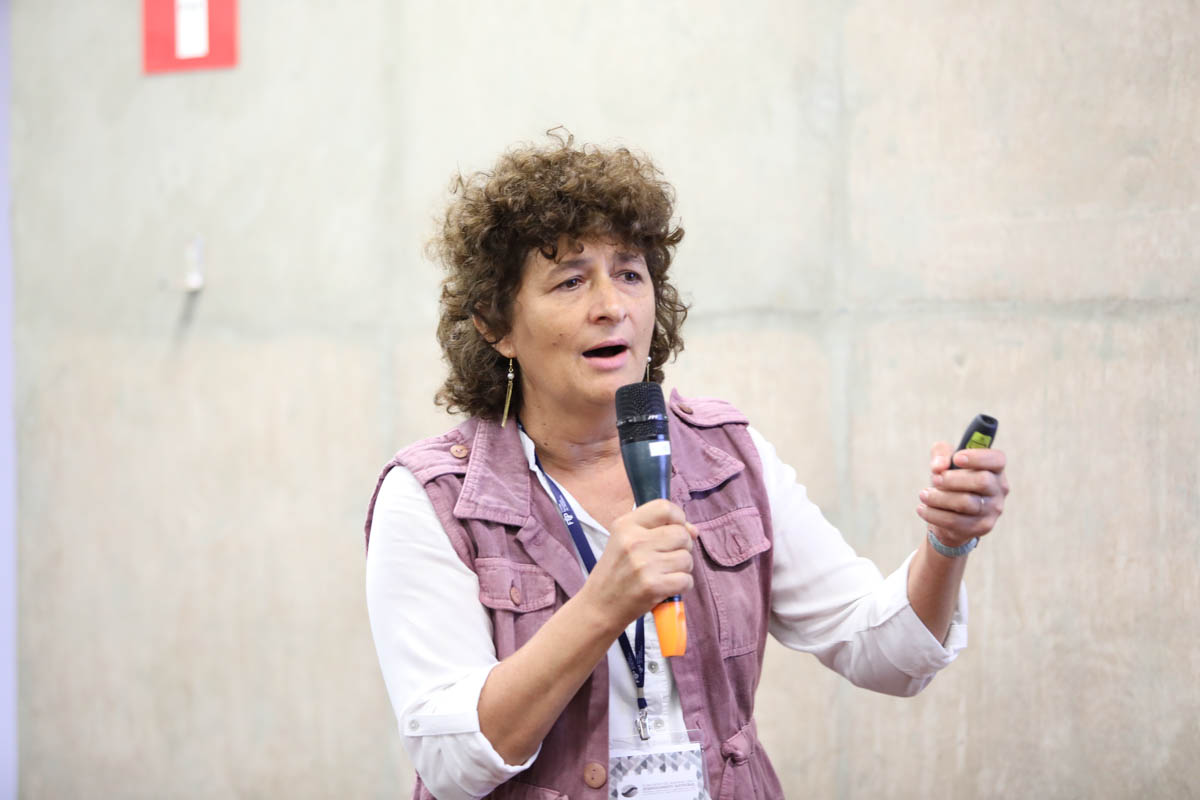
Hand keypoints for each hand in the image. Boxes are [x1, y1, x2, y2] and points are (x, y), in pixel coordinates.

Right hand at [579, 499, 698, 630]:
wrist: (598, 606)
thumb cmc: (615, 573)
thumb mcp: (626, 542)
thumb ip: (658, 530)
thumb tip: (693, 531)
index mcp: (625, 525)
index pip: (665, 508)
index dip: (678, 518)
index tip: (674, 530)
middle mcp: (634, 541)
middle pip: (681, 534)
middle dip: (683, 547)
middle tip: (668, 558)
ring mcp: (644, 564)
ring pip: (687, 558)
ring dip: (682, 568)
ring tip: (665, 574)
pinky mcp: (653, 586)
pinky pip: (686, 580)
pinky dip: (682, 586)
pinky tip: (666, 587)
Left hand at [917, 442, 1008, 548]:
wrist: (949, 517)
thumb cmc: (950, 482)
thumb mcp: (944, 462)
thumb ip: (941, 453)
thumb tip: (938, 467)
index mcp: (995, 469)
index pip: (997, 459)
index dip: (978, 457)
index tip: (956, 458)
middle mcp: (998, 490)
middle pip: (982, 481)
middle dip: (953, 479)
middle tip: (935, 479)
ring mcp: (992, 511)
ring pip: (966, 503)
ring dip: (939, 497)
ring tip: (924, 495)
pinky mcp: (980, 528)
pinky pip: (954, 521)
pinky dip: (934, 514)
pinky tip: (922, 509)